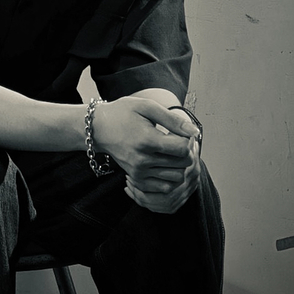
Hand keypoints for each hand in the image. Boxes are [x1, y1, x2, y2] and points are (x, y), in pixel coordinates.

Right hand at [93, 97, 200, 213]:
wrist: (99, 128)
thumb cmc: (123, 113)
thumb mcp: (146, 107)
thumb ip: (172, 120)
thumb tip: (194, 132)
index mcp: (147, 140)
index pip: (183, 148)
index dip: (187, 139)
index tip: (180, 132)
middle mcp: (143, 160)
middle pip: (182, 164)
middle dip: (186, 152)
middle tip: (178, 141)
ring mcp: (139, 172)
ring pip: (176, 177)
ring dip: (180, 165)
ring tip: (172, 151)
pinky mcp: (137, 179)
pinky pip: (165, 186)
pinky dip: (170, 176)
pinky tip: (164, 162)